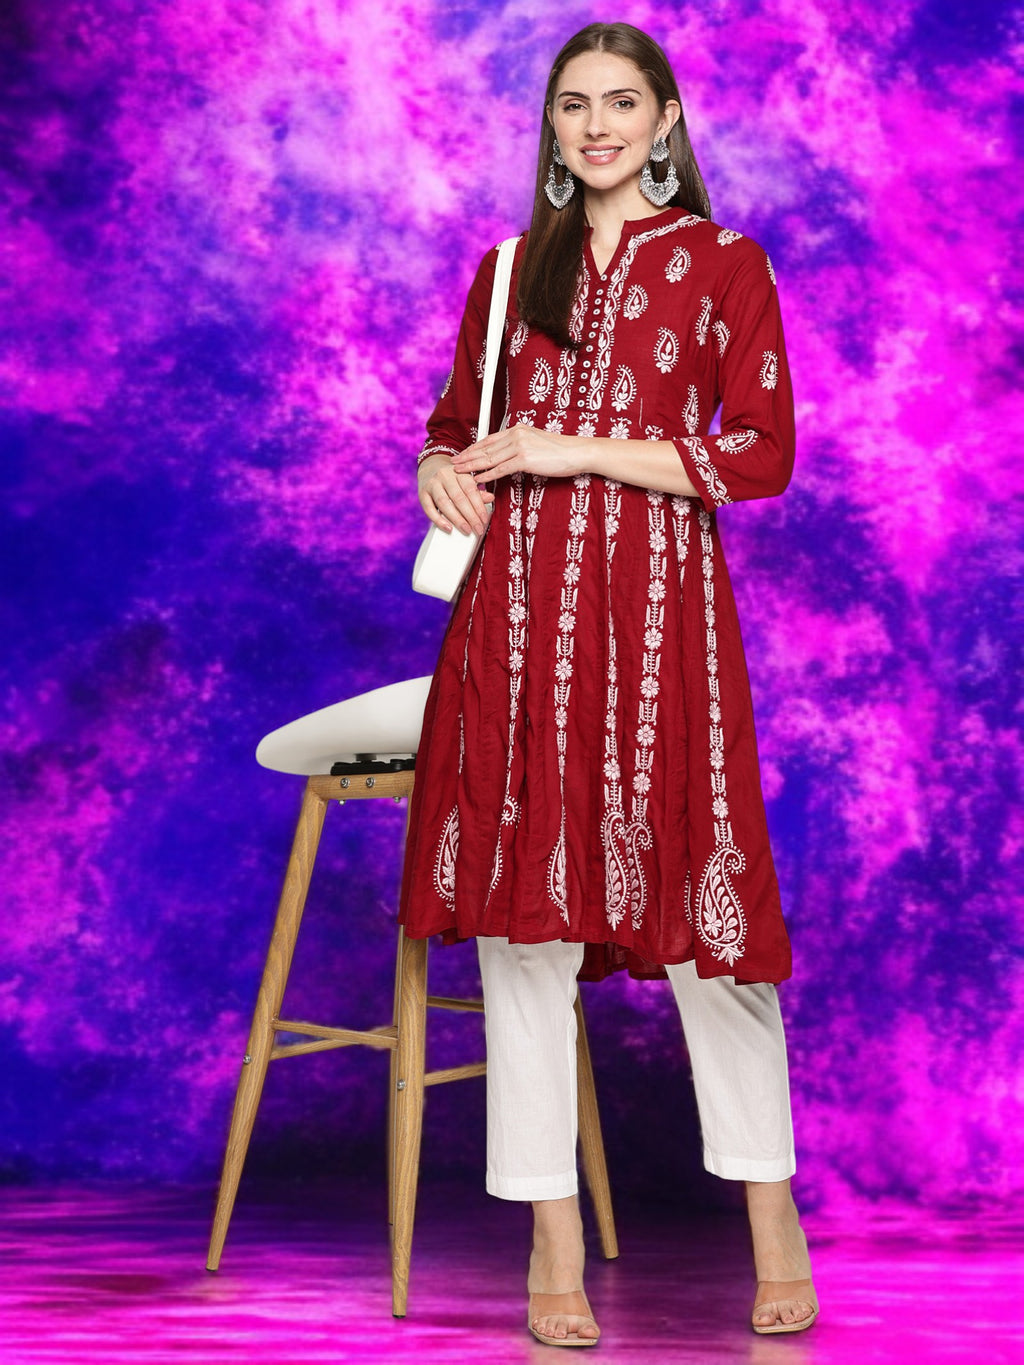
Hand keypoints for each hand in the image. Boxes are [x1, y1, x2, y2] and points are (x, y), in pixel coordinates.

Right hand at [418, 452, 493, 536]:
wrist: (431, 466)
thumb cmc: (453, 477)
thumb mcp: (466, 479)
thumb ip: (477, 490)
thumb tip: (490, 498)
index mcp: (459, 472)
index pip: (470, 490)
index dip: (479, 506)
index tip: (484, 520)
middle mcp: (444, 476)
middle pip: (458, 498)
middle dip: (470, 516)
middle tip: (478, 529)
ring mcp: (432, 484)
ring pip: (444, 503)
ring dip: (456, 519)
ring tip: (466, 530)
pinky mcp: (422, 493)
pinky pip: (429, 508)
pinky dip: (438, 520)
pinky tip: (448, 528)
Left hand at [452, 425, 583, 482]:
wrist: (576, 452)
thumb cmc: (560, 451)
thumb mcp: (536, 442)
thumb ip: (521, 446)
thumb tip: (510, 456)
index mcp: (517, 429)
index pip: (489, 439)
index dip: (473, 448)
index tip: (463, 454)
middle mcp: (516, 435)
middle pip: (485, 448)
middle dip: (467, 457)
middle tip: (454, 463)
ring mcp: (519, 446)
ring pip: (489, 459)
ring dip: (472, 467)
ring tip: (459, 472)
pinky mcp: (524, 459)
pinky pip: (500, 469)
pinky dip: (487, 476)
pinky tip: (478, 480)